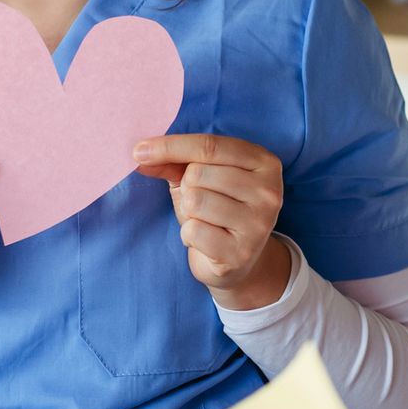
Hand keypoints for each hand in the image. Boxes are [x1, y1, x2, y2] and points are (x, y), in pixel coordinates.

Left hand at [134, 134, 286, 310]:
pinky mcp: (242, 252)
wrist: (238, 262)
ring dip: (189, 213)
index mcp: (264, 162)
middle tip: (202, 204)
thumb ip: (175, 162)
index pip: (209, 145)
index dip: (170, 146)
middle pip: (198, 173)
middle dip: (188, 188)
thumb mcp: (201, 179)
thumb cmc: (218, 211)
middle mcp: (269, 190)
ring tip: (206, 221)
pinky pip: (193, 230)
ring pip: (195, 201)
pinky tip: (206, 240)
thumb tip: (141, 154)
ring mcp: (258, 223)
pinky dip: (189, 235)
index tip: (139, 150)